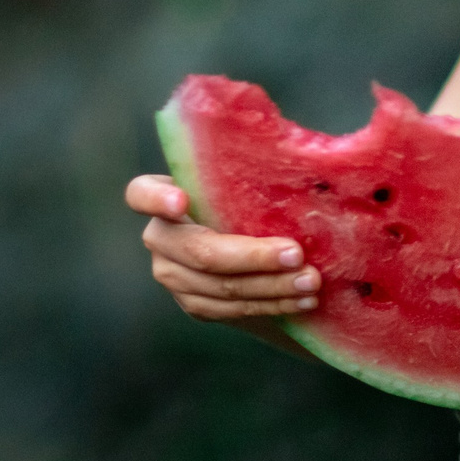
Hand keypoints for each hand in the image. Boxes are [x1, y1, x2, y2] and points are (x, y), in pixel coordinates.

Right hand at [126, 173, 319, 322]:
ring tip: (312, 281)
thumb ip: (266, 170)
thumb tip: (318, 151)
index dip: (157, 199)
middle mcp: (162, 237)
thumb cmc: (262, 201)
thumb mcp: (259, 182)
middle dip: (251, 255)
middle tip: (297, 254)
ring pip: (218, 286)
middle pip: (198, 252)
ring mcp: (173, 274)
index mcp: (167, 195)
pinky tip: (302, 300)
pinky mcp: (194, 303)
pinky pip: (229, 309)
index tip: (182, 201)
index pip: (141, 194)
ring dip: (270, 286)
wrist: (261, 253)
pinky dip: (270, 304)